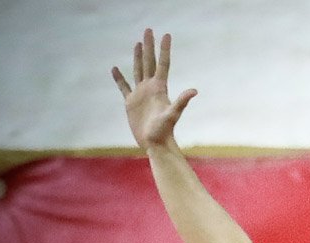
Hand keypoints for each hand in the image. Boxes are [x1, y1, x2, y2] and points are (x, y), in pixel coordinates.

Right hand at [111, 29, 195, 149]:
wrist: (155, 144)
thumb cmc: (164, 132)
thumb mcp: (172, 114)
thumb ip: (182, 102)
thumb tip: (195, 90)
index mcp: (160, 88)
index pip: (163, 64)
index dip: (164, 49)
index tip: (166, 34)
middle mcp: (150, 88)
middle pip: (149, 62)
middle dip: (149, 46)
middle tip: (148, 30)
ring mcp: (140, 94)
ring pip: (138, 70)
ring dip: (138, 57)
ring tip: (137, 44)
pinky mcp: (131, 102)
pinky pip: (123, 87)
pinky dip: (119, 78)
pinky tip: (114, 69)